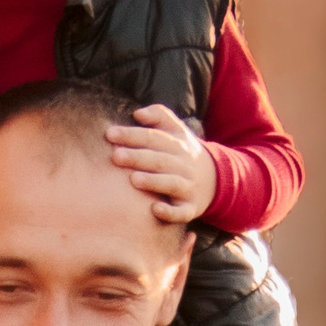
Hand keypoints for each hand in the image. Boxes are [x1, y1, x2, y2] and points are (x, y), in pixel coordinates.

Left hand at [107, 104, 216, 223]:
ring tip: (134, 179)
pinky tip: (155, 209)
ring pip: (171, 183)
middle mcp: (184, 165)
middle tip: (116, 156)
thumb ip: (158, 115)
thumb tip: (138, 113)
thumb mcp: (176, 131)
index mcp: (178, 145)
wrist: (216, 179)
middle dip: (138, 158)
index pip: (153, 137)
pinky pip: (182, 212)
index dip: (132, 135)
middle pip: (160, 160)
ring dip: (153, 182)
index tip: (110, 134)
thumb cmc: (182, 153)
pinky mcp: (190, 208)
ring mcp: (188, 187)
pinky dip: (170, 212)